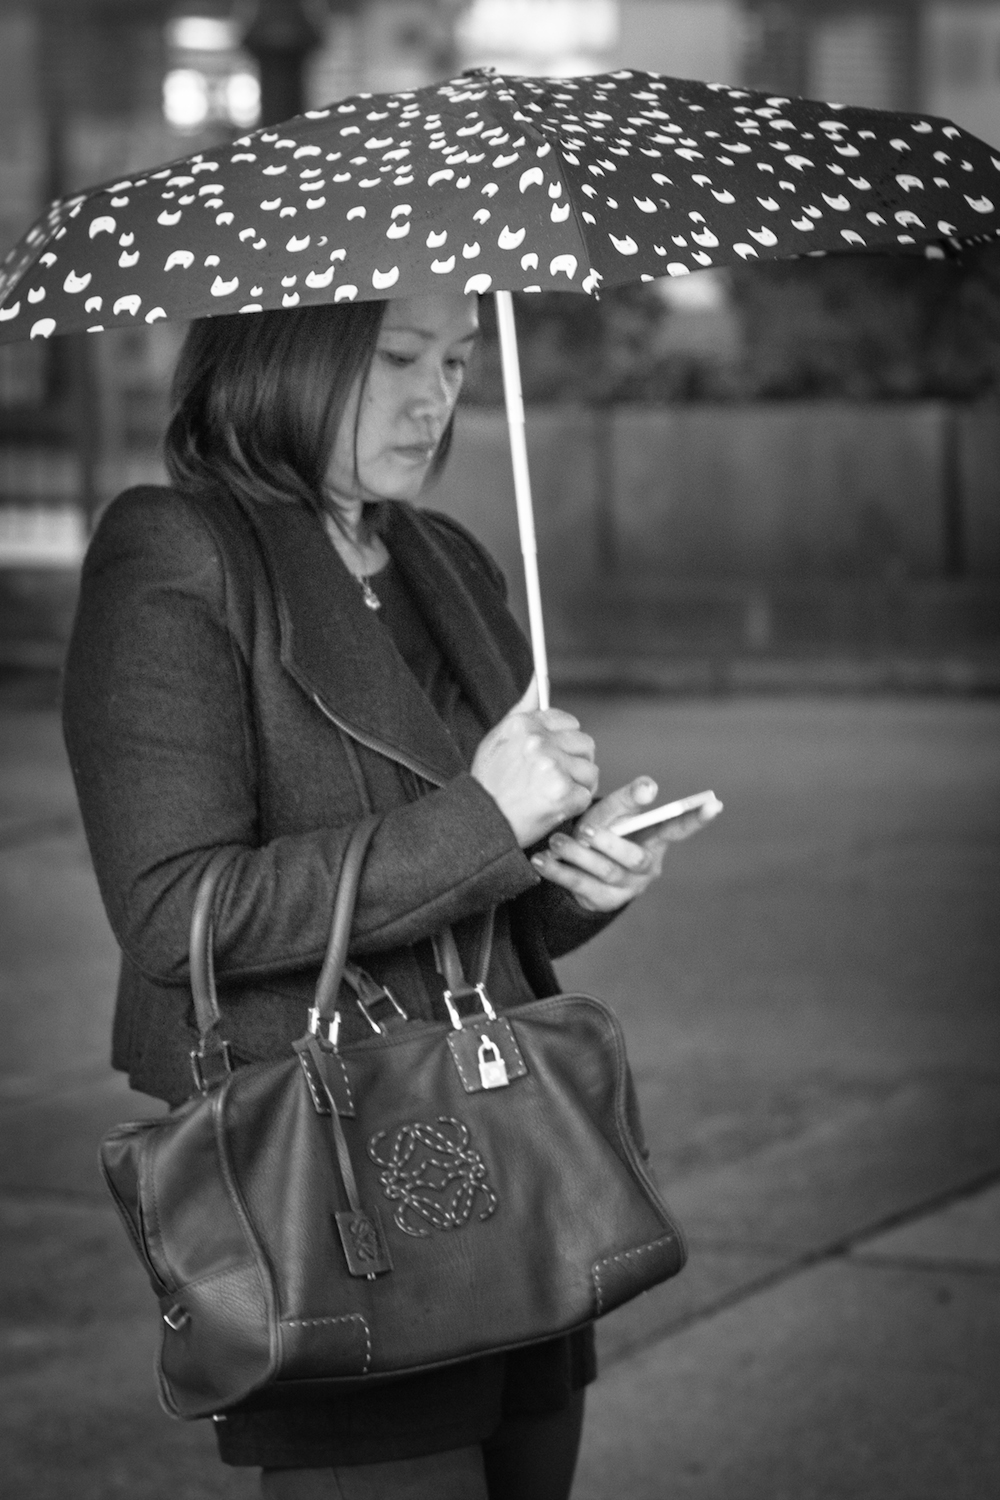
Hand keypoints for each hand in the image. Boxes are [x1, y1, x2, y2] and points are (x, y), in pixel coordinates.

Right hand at [471, 678, 598, 847]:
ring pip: (589, 770)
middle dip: (575, 762)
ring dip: (577, 785)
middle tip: (555, 779)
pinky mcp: (563, 793)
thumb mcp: (497, 739)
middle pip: (585, 744)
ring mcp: (553, 767)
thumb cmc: (489, 783)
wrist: (481, 823)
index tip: (554, 755)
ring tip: (553, 794)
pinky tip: (554, 807)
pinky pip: (586, 794)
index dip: (564, 741)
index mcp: (525, 725)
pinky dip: (573, 805)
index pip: (568, 721)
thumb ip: (523, 708)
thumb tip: (539, 679)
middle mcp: (539, 742)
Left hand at [530, 777, 702, 913]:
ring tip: (554, 843)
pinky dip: (558, 873)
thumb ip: (626, 801)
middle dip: (609, 844)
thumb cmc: (599, 831)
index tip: (715, 803)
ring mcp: (627, 888)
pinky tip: (541, 862)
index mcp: (654, 839)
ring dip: (577, 857)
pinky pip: (580, 887)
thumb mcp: (610, 813)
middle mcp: (646, 866)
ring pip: (604, 873)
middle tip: (585, 832)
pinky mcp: (603, 902)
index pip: (677, 828)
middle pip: (633, 858)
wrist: (575, 866)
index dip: (695, 818)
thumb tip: (649, 786)